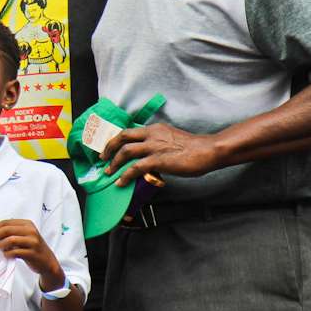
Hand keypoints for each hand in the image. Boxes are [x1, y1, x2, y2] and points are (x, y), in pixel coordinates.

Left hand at [0, 219, 63, 288]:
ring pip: (11, 240)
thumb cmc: (32, 249)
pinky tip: (6, 255)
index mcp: (27, 224)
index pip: (6, 222)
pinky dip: (7, 254)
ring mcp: (33, 242)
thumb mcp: (24, 236)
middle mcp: (30, 231)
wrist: (48, 262)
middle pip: (7, 229)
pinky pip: (15, 252)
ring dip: (0, 245)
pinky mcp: (32, 253)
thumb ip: (11, 233)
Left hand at [100, 123, 221, 186]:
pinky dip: (125, 175)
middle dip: (109, 147)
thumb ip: (158, 145)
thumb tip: (148, 158)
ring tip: (108, 172)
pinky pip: (136, 167)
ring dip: (114, 162)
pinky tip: (121, 182)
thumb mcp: (171, 140)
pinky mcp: (159, 160)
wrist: (208, 150)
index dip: (116, 139)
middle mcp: (152, 134)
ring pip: (126, 151)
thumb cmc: (194, 148)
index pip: (130, 131)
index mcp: (155, 129)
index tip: (109, 148)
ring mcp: (154, 146)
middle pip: (123, 137)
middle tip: (102, 158)